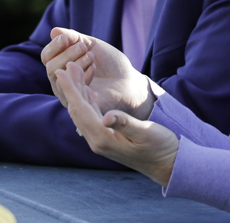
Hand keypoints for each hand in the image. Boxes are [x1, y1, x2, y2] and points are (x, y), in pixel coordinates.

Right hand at [40, 27, 161, 118]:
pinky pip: (72, 89)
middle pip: (51, 67)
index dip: (53, 46)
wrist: (128, 79)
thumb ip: (74, 38)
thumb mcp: (92, 45)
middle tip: (84, 48)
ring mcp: (69, 94)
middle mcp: (61, 81)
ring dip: (76, 62)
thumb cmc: (109, 62)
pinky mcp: (80, 105)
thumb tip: (54, 31)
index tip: (65, 38)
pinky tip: (94, 69)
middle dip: (67, 54)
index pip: (47, 57)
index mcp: (62, 66)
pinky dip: (82, 75)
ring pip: (59, 78)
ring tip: (91, 57)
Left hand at [55, 61, 177, 184]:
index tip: (61, 71)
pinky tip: (88, 91)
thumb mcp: (146, 133)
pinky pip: (91, 117)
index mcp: (103, 138)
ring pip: (83, 113)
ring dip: (78, 93)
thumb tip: (106, 116)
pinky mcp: (106, 138)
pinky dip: (87, 101)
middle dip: (71, 87)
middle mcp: (97, 141)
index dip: (70, 89)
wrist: (167, 164)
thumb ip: (125, 123)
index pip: (81, 109)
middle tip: (67, 65)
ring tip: (75, 73)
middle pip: (77, 110)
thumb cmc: (160, 148)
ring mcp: (101, 141)